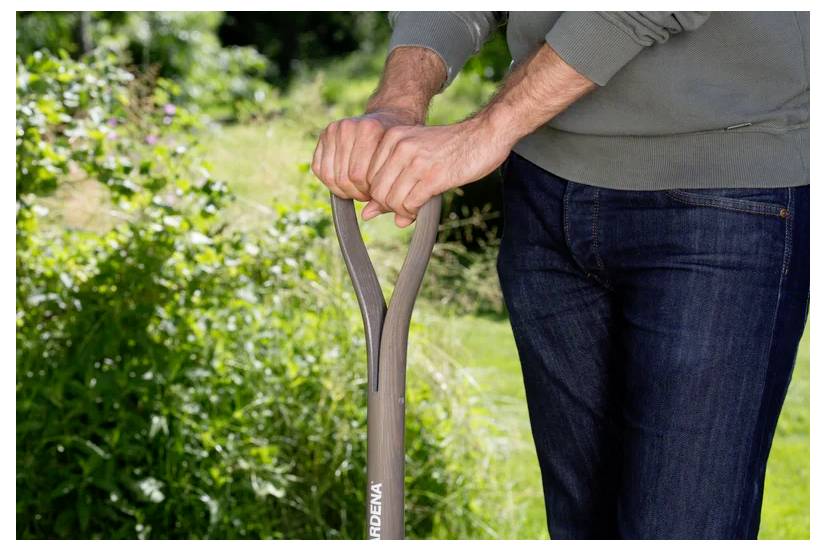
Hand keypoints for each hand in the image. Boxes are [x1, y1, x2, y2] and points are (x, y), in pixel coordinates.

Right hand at [312, 109, 420, 201]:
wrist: (388, 118)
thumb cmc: (395, 146)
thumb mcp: (397, 162)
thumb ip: (386, 186)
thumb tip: (368, 215)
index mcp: (368, 130)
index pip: (359, 176)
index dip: (366, 193)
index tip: (376, 195)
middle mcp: (348, 127)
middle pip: (344, 177)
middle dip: (355, 192)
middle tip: (367, 195)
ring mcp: (333, 129)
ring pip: (330, 176)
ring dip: (343, 189)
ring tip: (358, 189)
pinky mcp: (323, 135)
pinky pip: (319, 169)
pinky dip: (331, 182)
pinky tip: (345, 182)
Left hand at [363, 116, 513, 226]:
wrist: (485, 134)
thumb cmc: (450, 148)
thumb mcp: (415, 158)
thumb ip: (390, 183)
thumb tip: (367, 215)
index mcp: (392, 138)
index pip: (368, 178)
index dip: (379, 195)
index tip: (395, 196)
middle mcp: (400, 146)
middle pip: (378, 192)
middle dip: (389, 206)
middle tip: (405, 205)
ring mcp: (417, 160)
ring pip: (392, 200)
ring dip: (402, 210)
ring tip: (414, 206)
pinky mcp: (434, 175)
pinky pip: (411, 203)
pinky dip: (413, 212)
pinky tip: (421, 207)